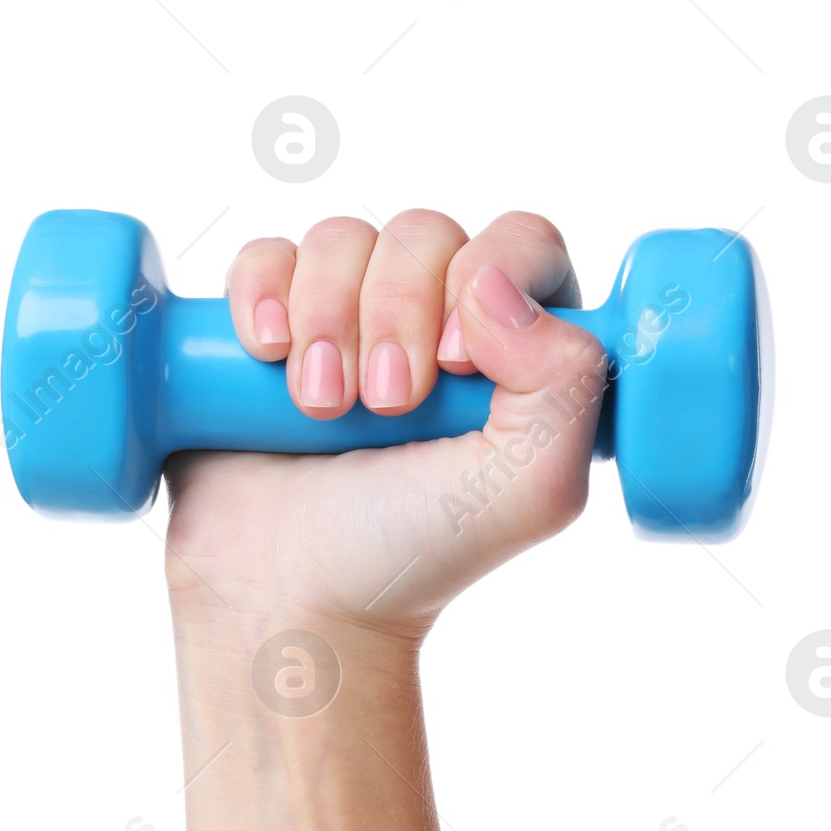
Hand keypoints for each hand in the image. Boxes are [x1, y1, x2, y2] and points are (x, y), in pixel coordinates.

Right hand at [163, 209, 607, 640]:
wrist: (294, 598)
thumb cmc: (415, 554)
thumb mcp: (532, 490)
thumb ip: (566, 384)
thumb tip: (495, 285)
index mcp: (520, 354)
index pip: (523, 245)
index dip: (488, 279)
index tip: (455, 365)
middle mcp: (439, 325)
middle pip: (426, 233)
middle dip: (397, 313)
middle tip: (386, 407)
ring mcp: (352, 320)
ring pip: (343, 238)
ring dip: (329, 317)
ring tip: (322, 409)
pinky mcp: (272, 326)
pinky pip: (265, 253)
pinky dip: (264, 292)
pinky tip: (269, 353)